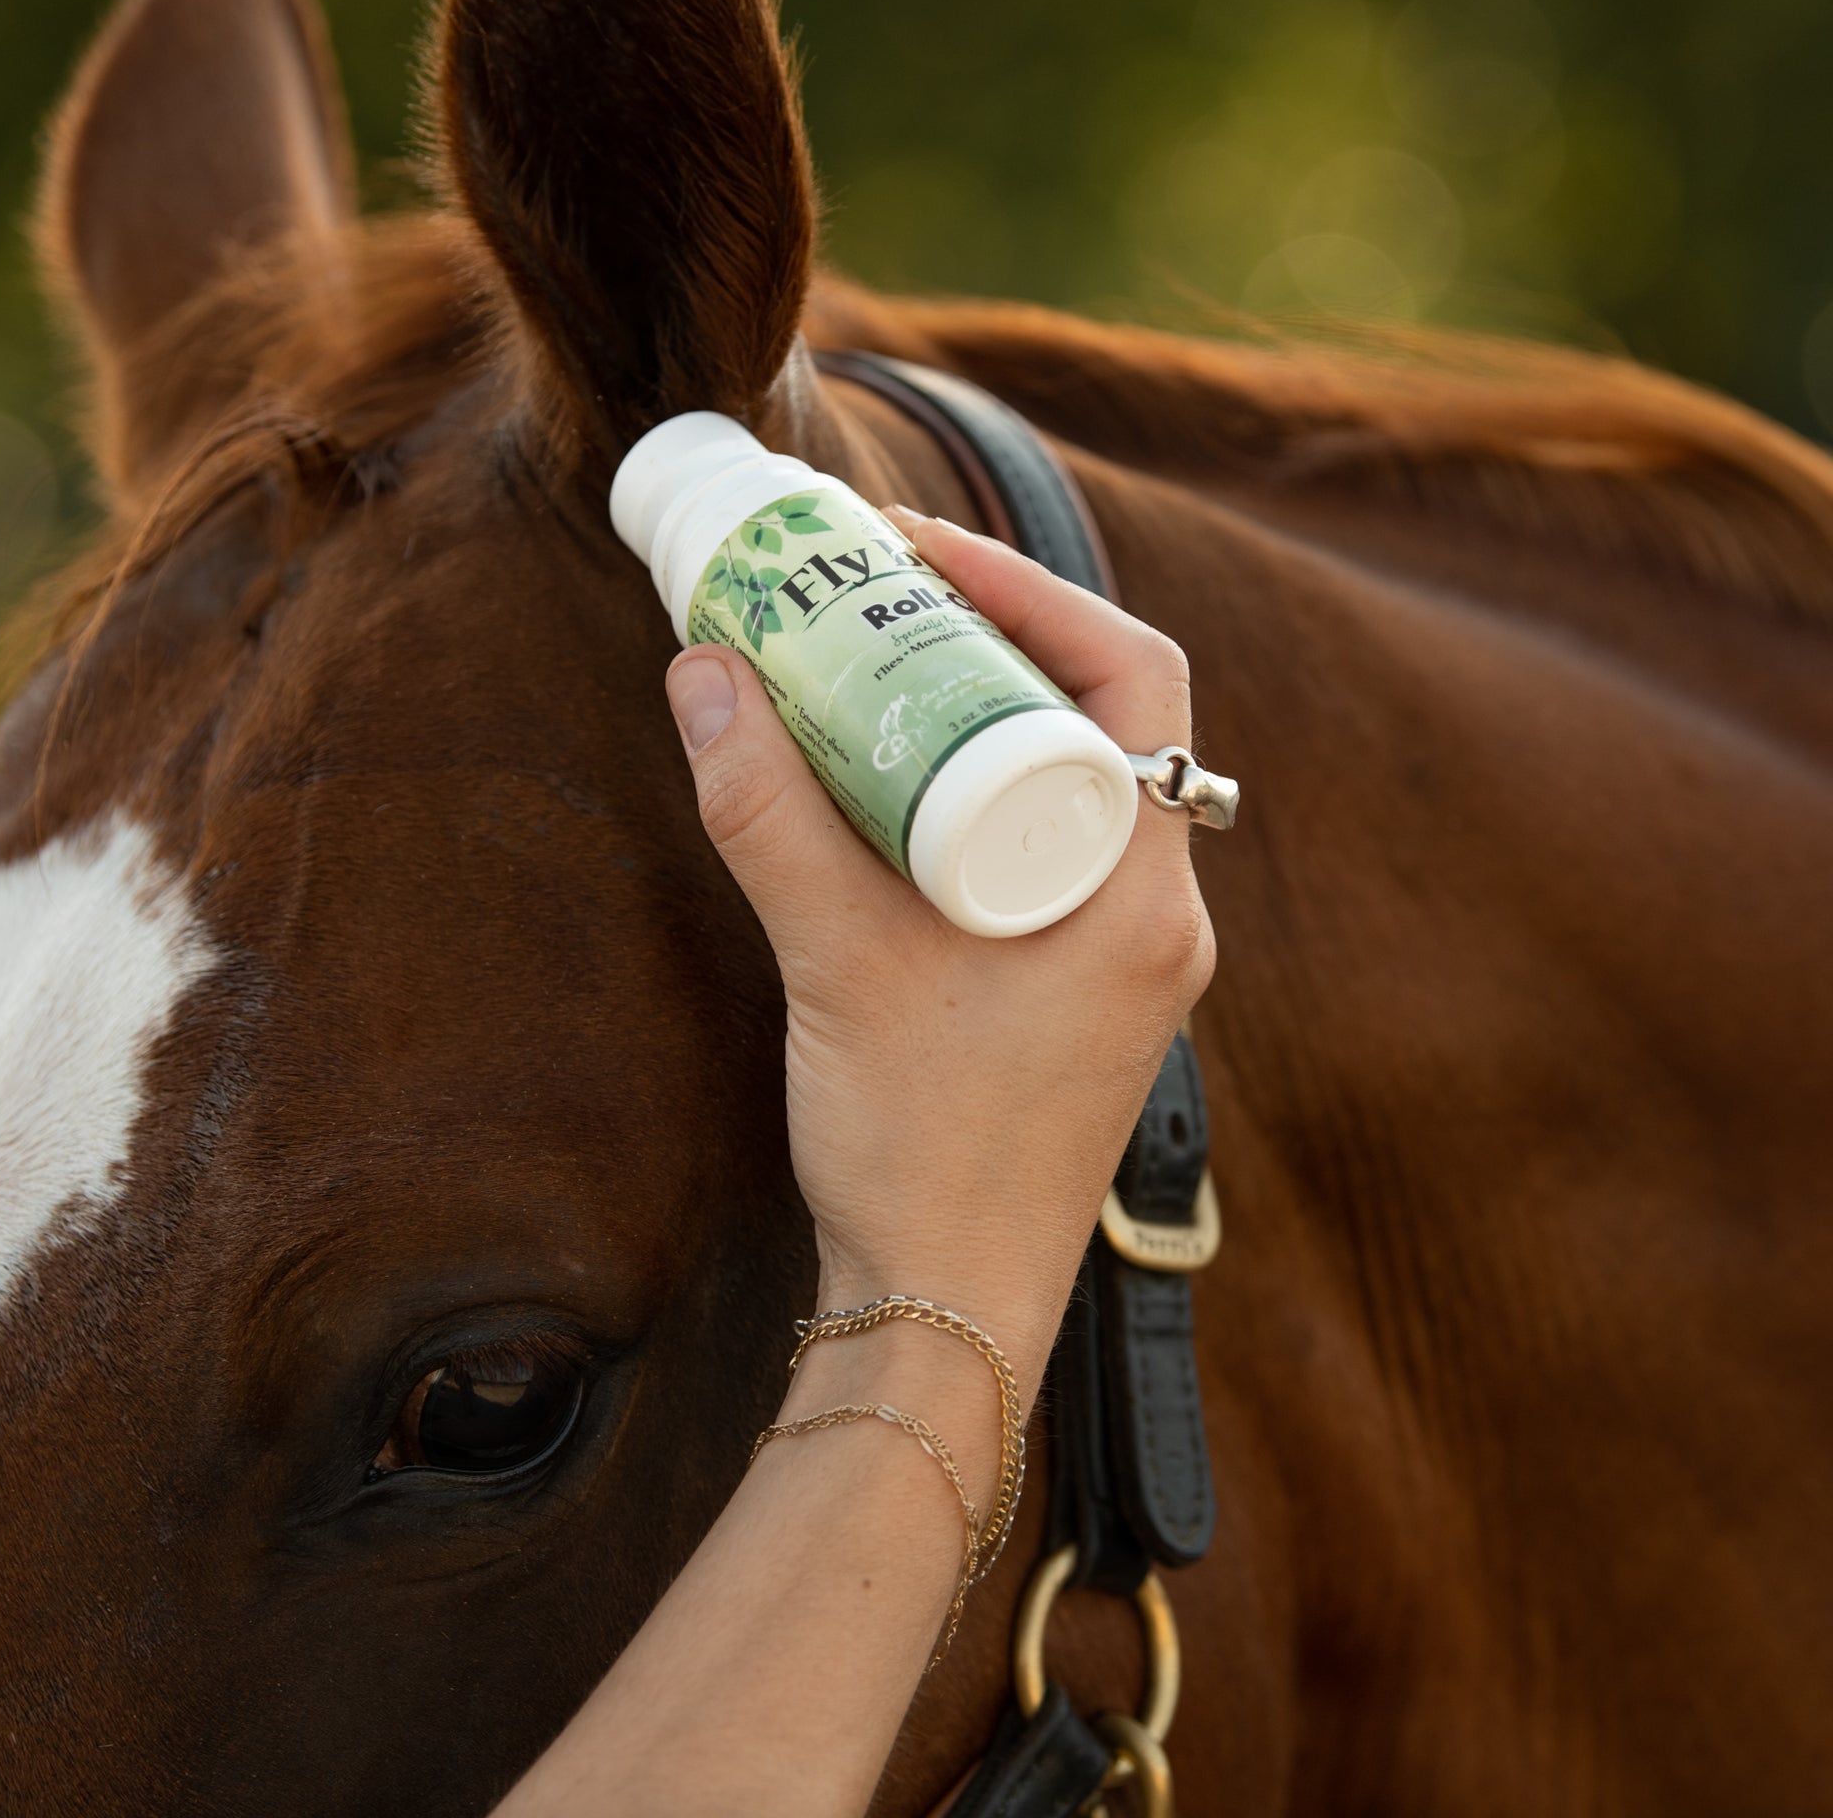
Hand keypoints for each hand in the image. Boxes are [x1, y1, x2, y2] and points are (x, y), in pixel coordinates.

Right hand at [664, 510, 1214, 1381]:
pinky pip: (1039, 851)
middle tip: (875, 600)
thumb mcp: (837, 963)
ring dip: (975, 720)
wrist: (946, 1309)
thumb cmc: (921, 1154)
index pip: (1132, 676)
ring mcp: (1123, 960)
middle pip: (1100, 718)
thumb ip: (769, 815)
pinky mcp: (1078, 993)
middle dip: (988, 642)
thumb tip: (708, 675)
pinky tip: (883, 796)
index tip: (916, 556)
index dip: (1030, 591)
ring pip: (1067, 785)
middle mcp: (1157, 916)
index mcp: (1139, 896)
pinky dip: (968, 797)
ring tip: (868, 675)